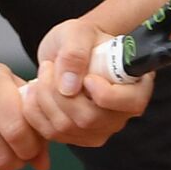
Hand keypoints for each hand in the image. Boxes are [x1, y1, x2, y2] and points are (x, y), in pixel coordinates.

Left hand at [21, 19, 153, 147]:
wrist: (67, 52)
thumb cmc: (82, 40)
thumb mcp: (79, 33)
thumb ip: (76, 52)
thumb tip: (69, 86)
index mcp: (136, 85)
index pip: (132, 103)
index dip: (106, 95)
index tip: (87, 77)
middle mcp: (121, 113)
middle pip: (90, 118)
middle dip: (59, 92)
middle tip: (48, 66)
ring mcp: (99, 129)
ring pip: (66, 127)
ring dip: (44, 99)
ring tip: (42, 73)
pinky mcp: (76, 137)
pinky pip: (51, 133)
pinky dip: (35, 111)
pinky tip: (35, 91)